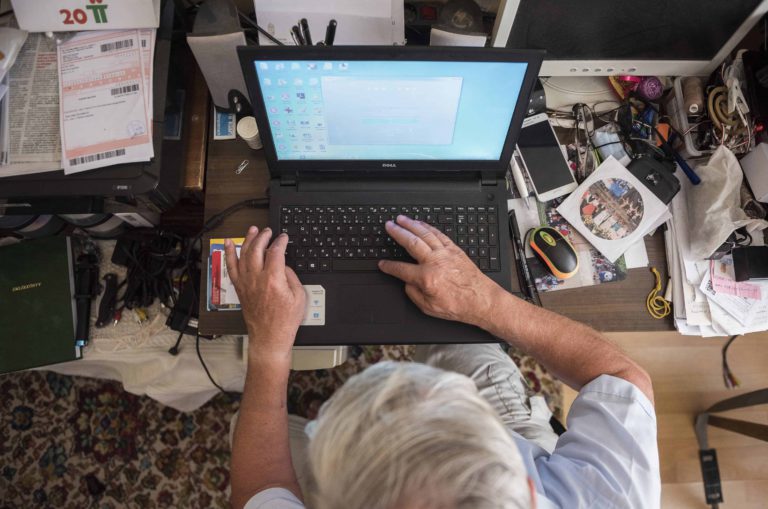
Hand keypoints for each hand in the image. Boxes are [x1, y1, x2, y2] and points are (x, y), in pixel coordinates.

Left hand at [224, 227, 305, 359]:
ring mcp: (246, 283)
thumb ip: (291, 277)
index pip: (276, 252)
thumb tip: (284, 266)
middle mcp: (257, 279)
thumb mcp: (299, 297)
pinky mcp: (240, 288)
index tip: (284, 238)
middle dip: (263, 236)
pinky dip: (229, 254)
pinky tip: (228, 244)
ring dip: (248, 239)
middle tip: (269, 231)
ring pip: (243, 254)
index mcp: (273, 279)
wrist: (269, 337)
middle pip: (257, 249)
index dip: (280, 241)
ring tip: (253, 230)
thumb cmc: (284, 321)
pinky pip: (231, 267)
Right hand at [378, 215, 504, 327]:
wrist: (481, 300)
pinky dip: (428, 227)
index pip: (401, 269)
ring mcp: (445, 253)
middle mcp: (435, 262)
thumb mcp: (428, 308)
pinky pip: (439, 234)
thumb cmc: (458, 305)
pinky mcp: (455, 250)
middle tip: (388, 225)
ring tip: (401, 219)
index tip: (382, 264)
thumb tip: (407, 282)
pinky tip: (421, 224)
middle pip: (411, 242)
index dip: (388, 266)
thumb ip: (413, 294)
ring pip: (425, 234)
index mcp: (426, 278)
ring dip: (411, 224)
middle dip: (397, 232)